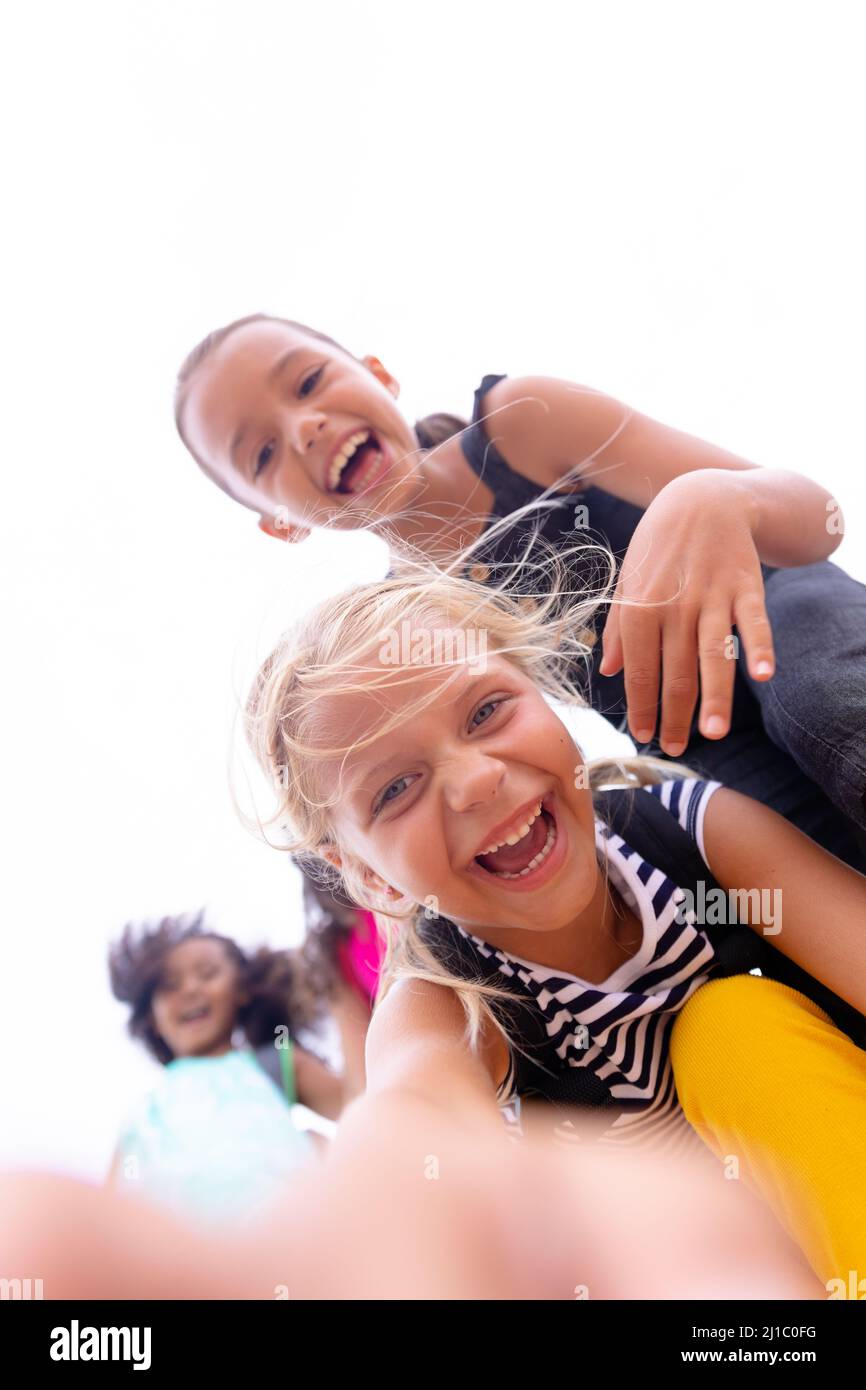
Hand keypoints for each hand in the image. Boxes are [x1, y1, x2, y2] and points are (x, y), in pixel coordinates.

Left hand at [598, 471, 775, 755]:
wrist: (701, 497)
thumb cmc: (659, 546)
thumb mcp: (627, 581)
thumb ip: (618, 628)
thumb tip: (607, 671)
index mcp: (639, 609)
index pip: (639, 671)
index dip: (641, 707)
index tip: (643, 738)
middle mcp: (674, 607)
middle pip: (675, 673)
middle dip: (675, 716)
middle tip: (674, 750)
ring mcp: (712, 597)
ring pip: (713, 656)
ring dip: (715, 697)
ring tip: (714, 733)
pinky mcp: (746, 586)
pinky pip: (754, 621)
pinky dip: (761, 646)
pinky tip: (764, 675)